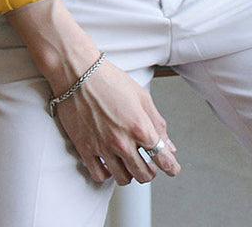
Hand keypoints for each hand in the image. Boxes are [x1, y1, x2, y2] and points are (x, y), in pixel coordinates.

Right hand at [54, 58, 180, 184]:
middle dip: (151, 171)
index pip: (162, 157)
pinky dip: (108, 174)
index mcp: (139, 126)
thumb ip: (157, 122)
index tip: (172, 168)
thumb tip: (169, 144)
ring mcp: (103, 147)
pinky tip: (110, 164)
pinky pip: (99, 175)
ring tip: (130, 164)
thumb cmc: (108, 79)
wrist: (78, 74)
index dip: (171, 167)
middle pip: (143, 174)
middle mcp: (122, 141)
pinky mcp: (85, 149)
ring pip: (123, 178)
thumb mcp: (141, 96)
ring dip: (131, 174)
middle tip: (150, 165)